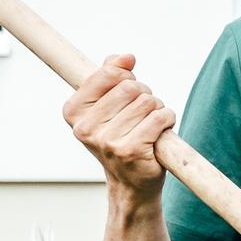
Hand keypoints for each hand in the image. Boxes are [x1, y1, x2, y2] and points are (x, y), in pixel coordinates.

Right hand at [64, 53, 177, 198]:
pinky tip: (159, 132)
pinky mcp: (130, 151)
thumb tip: (126, 57)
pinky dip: (167, 119)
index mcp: (73, 111)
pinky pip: (159, 117)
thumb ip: (112, 74)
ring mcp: (106, 141)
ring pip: (148, 102)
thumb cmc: (121, 137)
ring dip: (157, 109)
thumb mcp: (109, 104)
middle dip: (145, 95)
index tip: (128, 92)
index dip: (126, 77)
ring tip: (150, 125)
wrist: (131, 182)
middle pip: (131, 87)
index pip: (107, 73)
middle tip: (142, 113)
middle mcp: (85, 127)